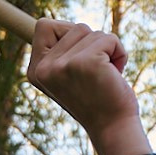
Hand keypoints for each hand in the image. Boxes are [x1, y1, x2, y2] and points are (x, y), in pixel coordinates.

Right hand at [27, 20, 146, 154]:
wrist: (113, 128)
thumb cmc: (97, 99)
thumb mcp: (70, 75)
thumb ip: (64, 52)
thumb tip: (70, 27)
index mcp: (36, 70)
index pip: (43, 26)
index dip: (67, 32)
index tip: (80, 56)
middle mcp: (44, 68)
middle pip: (74, 27)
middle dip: (93, 44)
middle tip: (97, 70)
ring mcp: (62, 65)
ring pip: (92, 32)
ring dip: (107, 49)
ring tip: (106, 74)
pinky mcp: (86, 62)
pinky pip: (110, 38)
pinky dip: (119, 52)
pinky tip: (116, 74)